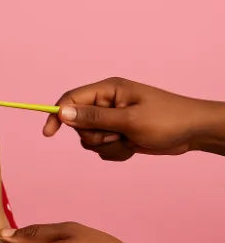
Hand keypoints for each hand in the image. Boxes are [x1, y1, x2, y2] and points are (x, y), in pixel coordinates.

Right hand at [42, 77, 206, 160]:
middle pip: (78, 124)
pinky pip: (102, 149)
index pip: (71, 99)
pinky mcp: (118, 134)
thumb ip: (94, 117)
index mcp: (107, 90)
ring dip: (107, 146)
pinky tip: (133, 146)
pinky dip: (115, 152)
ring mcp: (112, 120)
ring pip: (89, 139)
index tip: (49, 133)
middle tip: (117, 135)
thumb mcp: (129, 120)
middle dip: (94, 135)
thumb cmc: (167, 120)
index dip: (57, 115)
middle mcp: (106, 103)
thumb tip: (63, 113)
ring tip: (129, 141)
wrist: (193, 133)